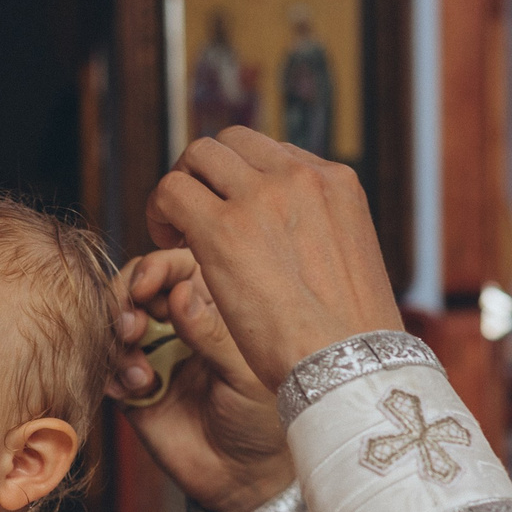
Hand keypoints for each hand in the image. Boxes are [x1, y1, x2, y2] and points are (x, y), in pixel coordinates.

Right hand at [110, 250, 295, 511]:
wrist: (245, 478)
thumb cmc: (263, 419)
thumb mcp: (246, 373)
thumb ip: (213, 333)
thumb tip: (180, 293)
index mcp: (216, 307)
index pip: (179, 266)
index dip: (156, 268)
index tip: (146, 286)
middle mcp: (182, 323)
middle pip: (137, 286)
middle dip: (126, 300)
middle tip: (134, 327)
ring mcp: (155, 353)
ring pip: (116, 323)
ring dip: (117, 336)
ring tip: (139, 368)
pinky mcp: (133, 388)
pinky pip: (107, 366)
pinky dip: (111, 371)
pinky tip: (135, 390)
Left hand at [145, 127, 403, 390]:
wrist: (349, 368)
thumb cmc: (352, 340)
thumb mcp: (350, 266)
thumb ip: (319, 236)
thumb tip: (290, 241)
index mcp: (337, 182)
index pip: (273, 154)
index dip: (243, 182)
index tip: (234, 216)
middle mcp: (301, 176)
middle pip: (231, 143)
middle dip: (207, 174)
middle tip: (194, 217)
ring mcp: (261, 197)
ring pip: (197, 157)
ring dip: (182, 188)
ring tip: (177, 232)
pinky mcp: (222, 228)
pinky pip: (172, 192)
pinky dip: (159, 212)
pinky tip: (167, 246)